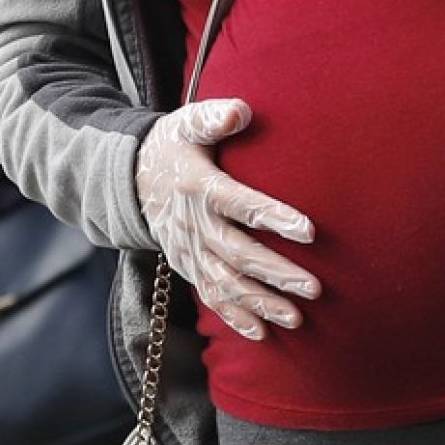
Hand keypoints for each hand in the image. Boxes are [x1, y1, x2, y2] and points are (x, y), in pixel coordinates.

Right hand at [135, 99, 319, 340]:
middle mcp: (193, 224)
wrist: (131, 177)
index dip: (273, 217)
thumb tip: (242, 111)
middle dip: (275, 272)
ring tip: (296, 317)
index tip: (310, 230)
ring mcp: (188, 250)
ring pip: (225, 283)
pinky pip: (210, 296)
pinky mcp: (186, 265)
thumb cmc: (173, 146)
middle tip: (313, 287)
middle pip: (237, 253)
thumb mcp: (186, 123)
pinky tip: (262, 333)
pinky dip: (234, 317)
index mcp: (198, 187)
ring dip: (260, 302)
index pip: (239, 204)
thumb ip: (214, 117)